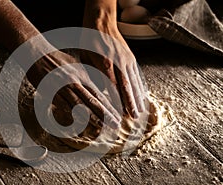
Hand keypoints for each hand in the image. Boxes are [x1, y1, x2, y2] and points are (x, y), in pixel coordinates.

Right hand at [26, 50, 121, 128]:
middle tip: (116, 125)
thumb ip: (85, 77)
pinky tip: (78, 123)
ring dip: (91, 118)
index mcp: (83, 76)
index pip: (99, 94)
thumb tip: (95, 86)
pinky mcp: (51, 92)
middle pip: (93, 101)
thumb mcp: (75, 64)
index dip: (109, 107)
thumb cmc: (55, 58)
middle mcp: (75, 82)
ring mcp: (63, 87)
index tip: (118, 116)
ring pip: (79, 105)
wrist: (37, 53)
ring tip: (101, 127)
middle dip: (106, 115)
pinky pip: (62, 106)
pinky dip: (71, 115)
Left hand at [81, 0, 147, 117]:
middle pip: (126, 87)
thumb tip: (100, 92)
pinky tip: (143, 95)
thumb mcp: (85, 59)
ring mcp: (127, 60)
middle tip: (134, 118)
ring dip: (137, 98)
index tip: (119, 115)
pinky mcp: (131, 57)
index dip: (117, 102)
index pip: (112, 88)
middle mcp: (118, 63)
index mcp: (105, 64)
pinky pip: (137, 74)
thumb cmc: (89, 42)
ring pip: (134, 82)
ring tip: (140, 111)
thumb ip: (93, 76)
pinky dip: (140, 86)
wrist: (101, 23)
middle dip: (130, 104)